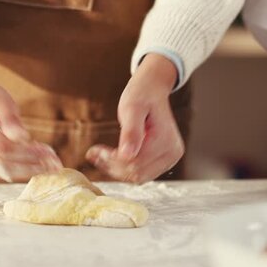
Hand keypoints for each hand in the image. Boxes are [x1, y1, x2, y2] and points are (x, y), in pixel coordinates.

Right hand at [0, 61, 61, 181]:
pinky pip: (2, 170)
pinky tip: (38, 161)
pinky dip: (21, 167)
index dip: (28, 153)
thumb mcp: (2, 99)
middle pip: (4, 165)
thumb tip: (22, 137)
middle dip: (32, 166)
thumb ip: (10, 119)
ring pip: (4, 172)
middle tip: (55, 164)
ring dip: (29, 169)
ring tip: (50, 164)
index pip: (4, 148)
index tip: (49, 152)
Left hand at [86, 54, 183, 182]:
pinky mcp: (162, 161)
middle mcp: (172, 154)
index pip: (135, 163)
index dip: (112, 160)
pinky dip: (123, 168)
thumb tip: (127, 154)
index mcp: (166, 141)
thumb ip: (131, 131)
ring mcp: (169, 159)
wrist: (152, 89)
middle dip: (112, 166)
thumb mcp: (132, 108)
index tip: (95, 151)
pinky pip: (140, 173)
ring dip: (116, 170)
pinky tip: (109, 157)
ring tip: (99, 156)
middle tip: (94, 153)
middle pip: (137, 173)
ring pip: (137, 177)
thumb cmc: (141, 94)